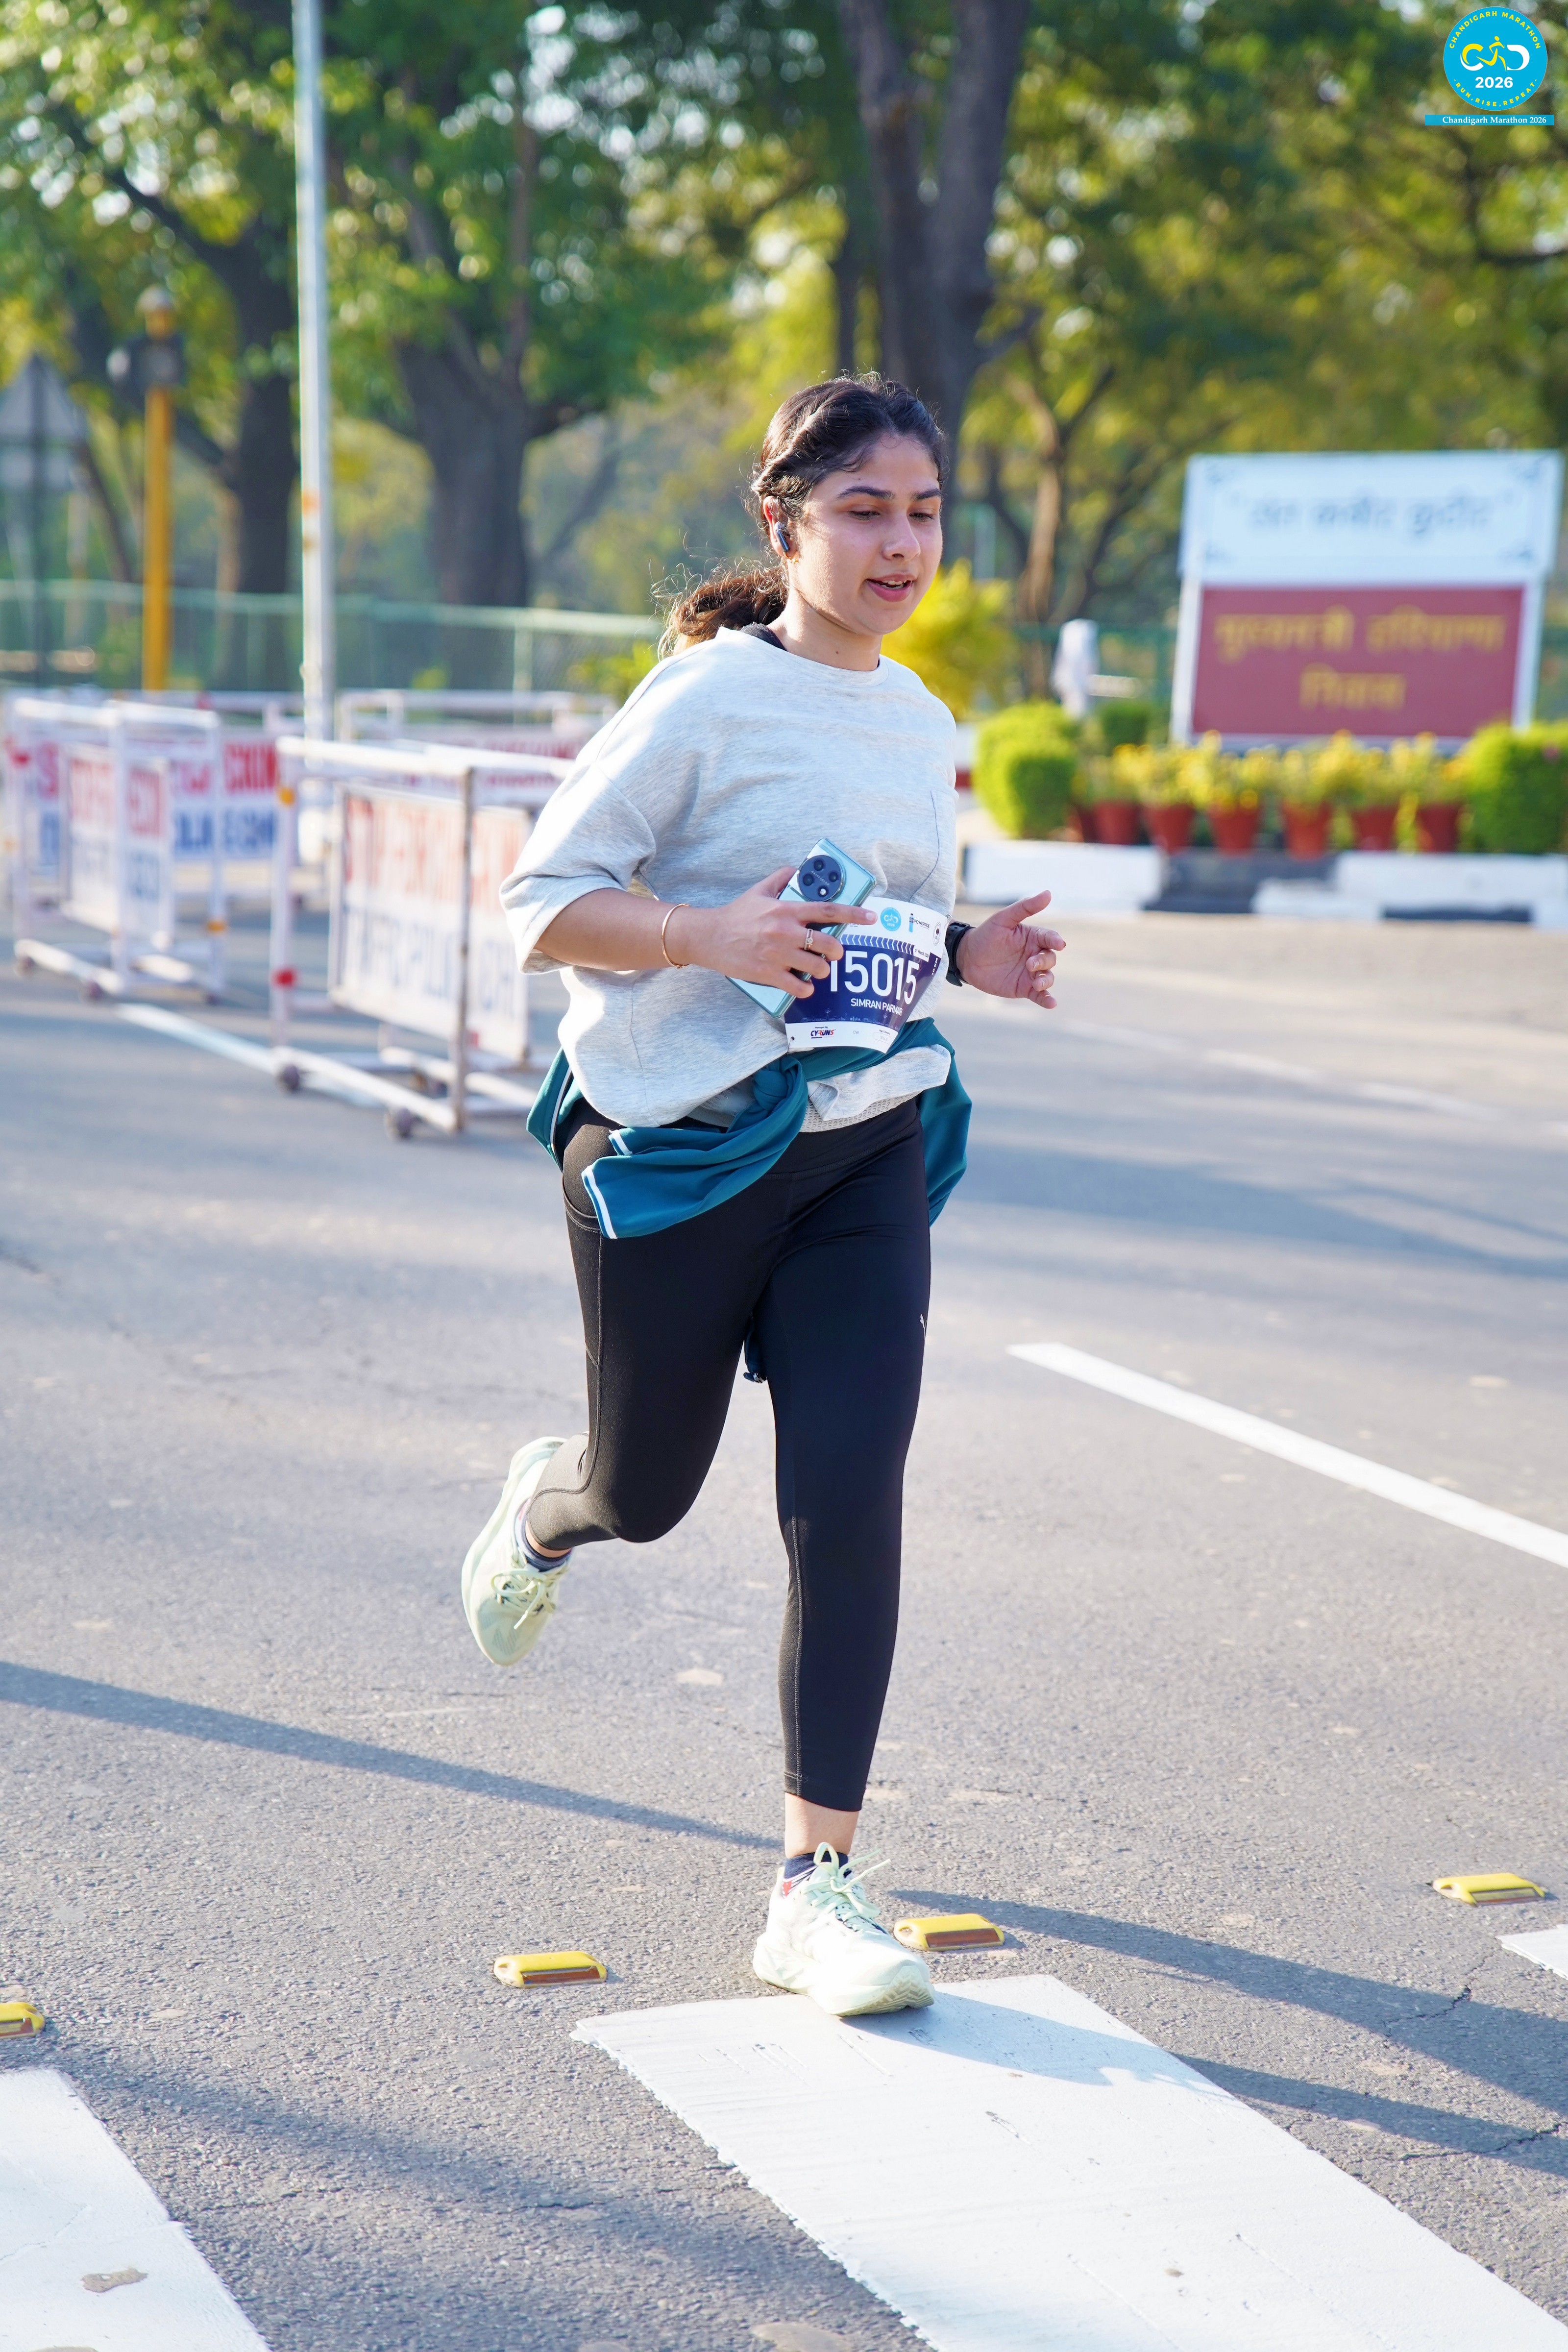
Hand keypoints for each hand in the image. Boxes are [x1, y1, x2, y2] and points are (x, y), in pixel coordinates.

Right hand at [679, 869, 875, 999]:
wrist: (710, 937)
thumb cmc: (736, 915)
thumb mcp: (758, 890)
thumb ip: (780, 878)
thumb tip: (796, 869)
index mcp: (787, 909)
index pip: (828, 910)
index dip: (854, 914)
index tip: (871, 918)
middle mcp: (786, 931)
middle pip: (828, 943)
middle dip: (836, 951)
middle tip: (833, 953)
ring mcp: (778, 953)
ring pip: (817, 967)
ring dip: (822, 970)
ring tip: (816, 969)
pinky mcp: (768, 973)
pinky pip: (799, 986)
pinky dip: (806, 988)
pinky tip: (804, 986)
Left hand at [955, 890, 1063, 1007]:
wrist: (967, 958)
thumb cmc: (986, 935)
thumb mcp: (1004, 918)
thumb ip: (1025, 907)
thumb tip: (1048, 893)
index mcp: (1033, 937)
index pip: (1050, 938)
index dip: (1055, 941)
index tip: (1058, 944)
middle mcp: (1035, 955)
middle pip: (1050, 959)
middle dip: (1044, 962)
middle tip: (1030, 964)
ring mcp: (1030, 973)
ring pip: (1047, 977)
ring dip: (1046, 981)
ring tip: (1037, 983)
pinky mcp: (1024, 988)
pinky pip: (1040, 995)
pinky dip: (1047, 1000)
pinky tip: (1052, 1004)